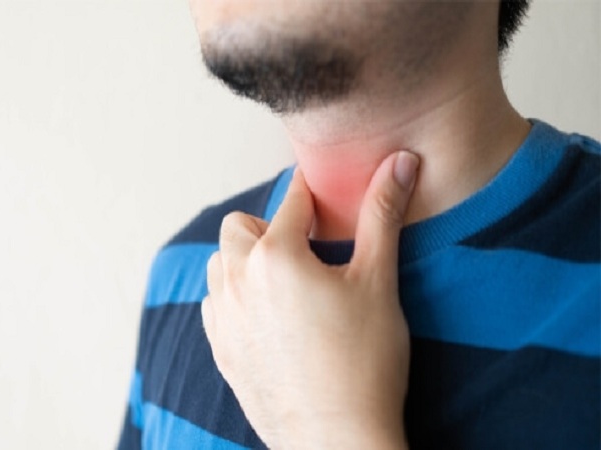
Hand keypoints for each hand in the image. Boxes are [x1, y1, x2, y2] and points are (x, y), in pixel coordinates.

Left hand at [201, 151, 418, 448]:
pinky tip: (267, 316)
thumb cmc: (363, 362)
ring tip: (285, 281)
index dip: (313, 193)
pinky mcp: (219, 348)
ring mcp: (222, 317)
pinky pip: (215, 303)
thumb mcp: (378, 283)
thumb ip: (382, 215)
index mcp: (275, 256)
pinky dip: (235, 297)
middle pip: (239, 226)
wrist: (336, 439)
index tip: (321, 192)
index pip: (293, 201)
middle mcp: (237, 280)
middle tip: (306, 248)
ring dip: (245, 261)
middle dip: (269, 226)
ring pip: (219, 264)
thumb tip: (400, 161)